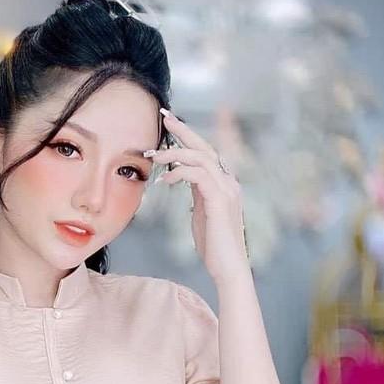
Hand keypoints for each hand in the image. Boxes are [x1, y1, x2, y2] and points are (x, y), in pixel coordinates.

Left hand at [146, 108, 249, 282]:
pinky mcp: (220, 200)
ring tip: (154, 156)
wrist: (228, 267)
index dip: (188, 136)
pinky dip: (179, 173)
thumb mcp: (202, 212)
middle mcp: (229, 182)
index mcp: (225, 183)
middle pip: (205, 146)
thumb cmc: (214, 245)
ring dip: (174, 154)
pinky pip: (198, 175)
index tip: (170, 122)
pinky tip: (165, 180)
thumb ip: (197, 193)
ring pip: (201, 158)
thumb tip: (182, 179)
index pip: (206, 152)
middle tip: (163, 115)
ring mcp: (227, 190)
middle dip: (183, 129)